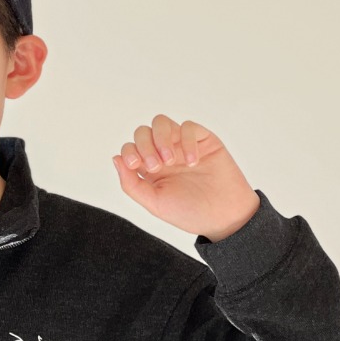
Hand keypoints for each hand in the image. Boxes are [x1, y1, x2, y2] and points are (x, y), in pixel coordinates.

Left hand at [111, 114, 259, 240]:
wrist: (224, 217)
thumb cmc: (190, 212)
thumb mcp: (154, 203)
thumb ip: (131, 184)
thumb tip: (115, 159)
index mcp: (150, 169)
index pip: (130, 148)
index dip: (129, 152)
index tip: (137, 167)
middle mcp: (164, 154)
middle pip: (143, 132)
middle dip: (144, 145)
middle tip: (156, 166)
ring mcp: (183, 145)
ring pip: (162, 123)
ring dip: (161, 138)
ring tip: (171, 161)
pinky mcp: (204, 140)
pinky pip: (188, 127)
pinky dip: (187, 141)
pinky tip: (192, 161)